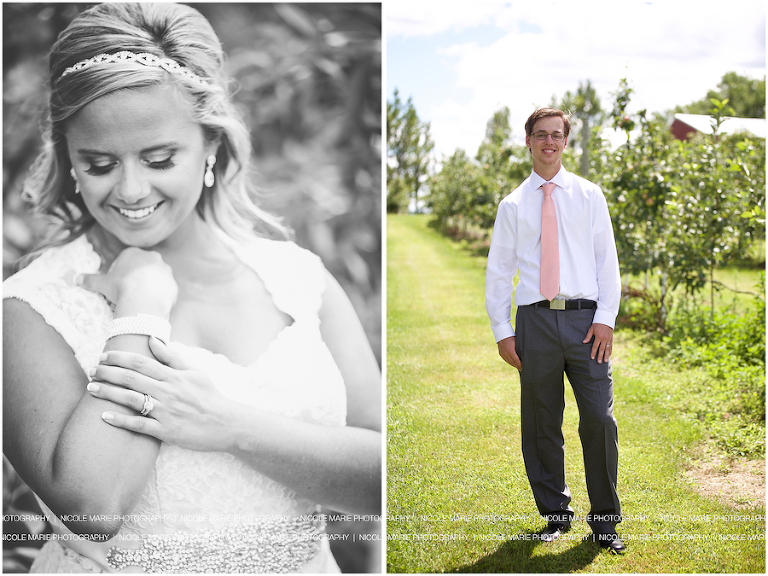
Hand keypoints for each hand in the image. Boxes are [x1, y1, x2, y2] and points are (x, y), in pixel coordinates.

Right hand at [77, 247, 177, 312]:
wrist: (143, 300)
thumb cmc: (121, 288)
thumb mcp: (102, 283)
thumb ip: (90, 279)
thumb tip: (75, 278)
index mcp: (135, 253)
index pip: (127, 259)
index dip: (121, 271)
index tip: (118, 283)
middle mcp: (153, 258)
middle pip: (143, 267)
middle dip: (137, 277)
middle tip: (130, 291)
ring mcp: (165, 270)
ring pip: (156, 277)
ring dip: (150, 285)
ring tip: (141, 299)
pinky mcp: (173, 283)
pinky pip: (165, 289)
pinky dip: (159, 295)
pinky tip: (151, 304)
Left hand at [86, 337, 231, 451]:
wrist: (226, 423)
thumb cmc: (210, 396)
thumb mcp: (194, 371)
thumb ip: (172, 356)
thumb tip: (153, 340)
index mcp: (174, 376)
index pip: (141, 362)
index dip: (120, 357)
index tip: (104, 355)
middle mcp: (168, 392)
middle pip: (131, 379)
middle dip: (108, 373)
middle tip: (91, 370)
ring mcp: (166, 412)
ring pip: (131, 399)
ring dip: (108, 393)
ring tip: (91, 389)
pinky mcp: (166, 431)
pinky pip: (139, 425)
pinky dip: (120, 420)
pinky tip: (104, 417)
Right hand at [497, 336, 521, 370]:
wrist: (502, 333)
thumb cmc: (512, 336)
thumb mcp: (517, 342)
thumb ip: (520, 349)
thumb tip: (525, 355)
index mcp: (511, 351)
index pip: (517, 361)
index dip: (520, 365)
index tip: (524, 368)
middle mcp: (506, 353)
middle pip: (513, 363)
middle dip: (518, 366)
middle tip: (522, 369)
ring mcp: (502, 354)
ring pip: (509, 362)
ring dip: (514, 365)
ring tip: (518, 367)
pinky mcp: (500, 353)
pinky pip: (506, 360)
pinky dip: (510, 362)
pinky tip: (513, 363)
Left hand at [583, 323, 612, 363]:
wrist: (606, 320)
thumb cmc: (597, 325)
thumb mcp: (591, 329)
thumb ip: (588, 336)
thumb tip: (583, 342)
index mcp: (598, 337)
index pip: (595, 346)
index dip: (593, 352)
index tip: (592, 358)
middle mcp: (604, 339)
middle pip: (602, 349)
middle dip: (600, 356)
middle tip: (599, 362)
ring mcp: (608, 339)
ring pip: (607, 349)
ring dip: (606, 355)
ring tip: (605, 361)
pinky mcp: (611, 339)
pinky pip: (611, 346)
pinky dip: (610, 351)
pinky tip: (609, 356)